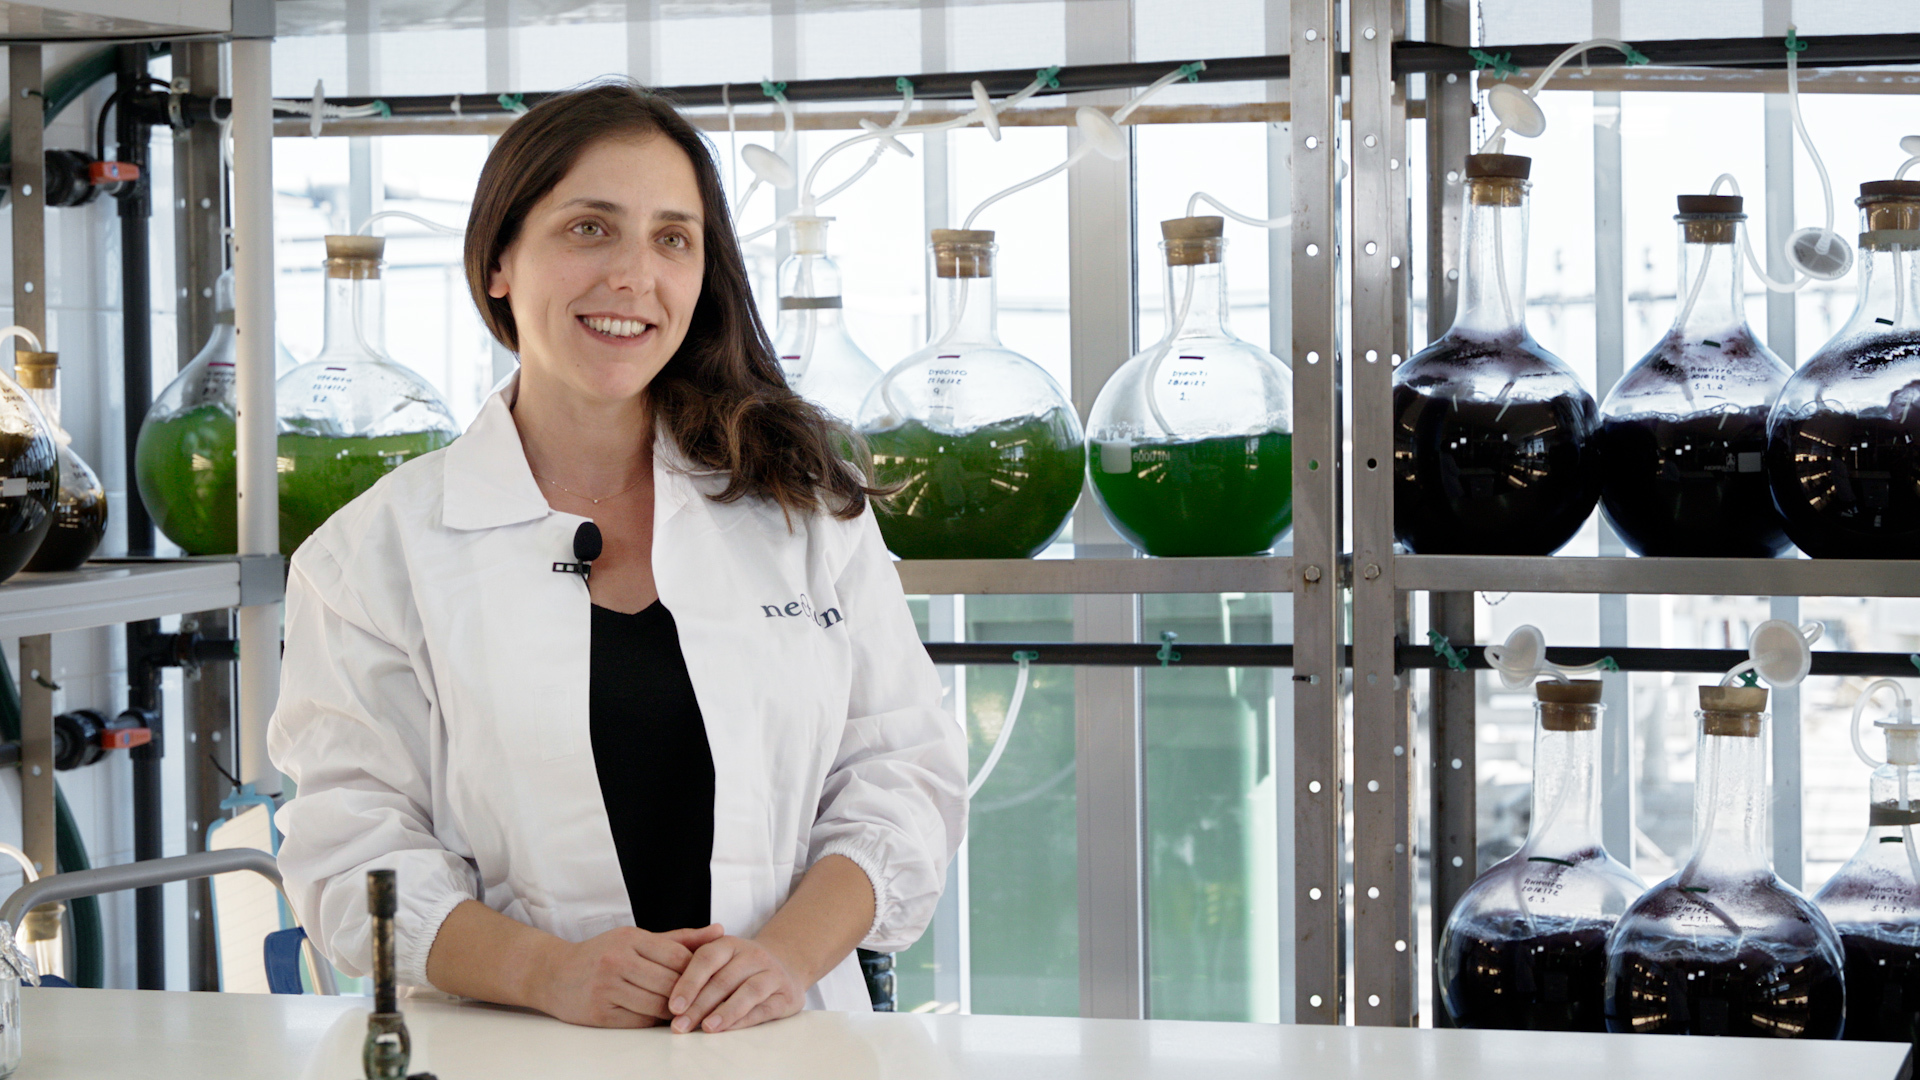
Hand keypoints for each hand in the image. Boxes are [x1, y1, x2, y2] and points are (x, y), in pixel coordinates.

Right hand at [528, 922, 723, 1027]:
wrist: (554, 974)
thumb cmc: (603, 954)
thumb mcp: (637, 939)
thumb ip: (680, 938)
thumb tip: (720, 931)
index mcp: (631, 939)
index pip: (678, 956)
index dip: (697, 970)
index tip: (708, 978)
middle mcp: (618, 961)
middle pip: (670, 982)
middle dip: (689, 993)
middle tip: (705, 1000)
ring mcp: (607, 988)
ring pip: (657, 1005)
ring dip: (674, 1011)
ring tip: (685, 1010)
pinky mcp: (600, 1013)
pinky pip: (639, 1020)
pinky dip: (654, 1020)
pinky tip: (660, 1017)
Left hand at [666, 933, 806, 1033]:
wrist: (785, 965)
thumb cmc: (739, 966)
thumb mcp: (719, 957)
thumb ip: (693, 965)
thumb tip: (662, 985)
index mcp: (730, 944)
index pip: (706, 959)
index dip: (688, 982)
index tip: (673, 1006)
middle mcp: (753, 955)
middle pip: (723, 980)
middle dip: (699, 1005)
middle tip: (680, 1026)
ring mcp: (772, 974)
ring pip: (747, 992)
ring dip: (724, 1012)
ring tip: (706, 1028)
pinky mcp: (786, 995)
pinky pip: (764, 1008)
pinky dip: (744, 1020)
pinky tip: (728, 1029)